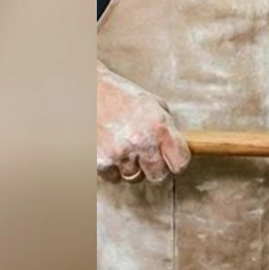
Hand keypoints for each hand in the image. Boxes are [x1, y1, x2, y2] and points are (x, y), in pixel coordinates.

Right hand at [97, 64, 189, 183]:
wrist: (88, 91)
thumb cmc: (122, 95)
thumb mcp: (153, 104)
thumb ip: (167, 127)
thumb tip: (177, 148)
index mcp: (160, 126)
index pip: (180, 162)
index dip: (177, 162)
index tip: (172, 159)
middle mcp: (142, 142)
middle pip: (159, 176)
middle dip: (155, 168)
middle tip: (147, 154)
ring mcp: (120, 154)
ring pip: (135, 178)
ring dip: (132, 168)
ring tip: (124, 146)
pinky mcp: (100, 162)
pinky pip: (113, 177)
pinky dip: (112, 168)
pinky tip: (109, 149)